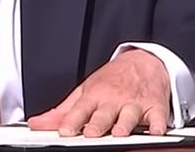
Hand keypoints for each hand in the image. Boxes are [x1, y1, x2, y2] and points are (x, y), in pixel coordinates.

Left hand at [28, 49, 169, 136]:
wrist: (144, 61)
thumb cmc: (112, 80)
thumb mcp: (85, 90)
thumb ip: (63, 110)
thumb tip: (36, 124)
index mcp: (94, 96)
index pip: (80, 110)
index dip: (71, 120)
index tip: (64, 131)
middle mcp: (113, 99)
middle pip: (104, 114)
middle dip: (97, 123)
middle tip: (90, 133)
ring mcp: (134, 103)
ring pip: (129, 115)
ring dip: (124, 123)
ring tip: (119, 132)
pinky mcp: (155, 107)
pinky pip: (158, 117)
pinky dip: (158, 124)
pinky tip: (156, 130)